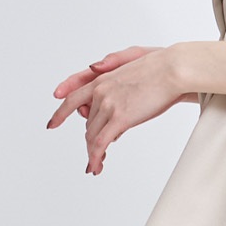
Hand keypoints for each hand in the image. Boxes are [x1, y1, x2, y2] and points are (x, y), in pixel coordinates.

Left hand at [46, 46, 194, 175]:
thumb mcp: (130, 59)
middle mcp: (100, 90)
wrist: (173, 69)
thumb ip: (111, 66)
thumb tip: (94, 69)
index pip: (73, 98)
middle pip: (87, 122)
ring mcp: (108, 104)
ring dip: (93, 153)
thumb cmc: (159, 65)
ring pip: (92, 135)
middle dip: (89, 141)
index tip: (52, 124)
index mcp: (102, 78)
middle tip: (94, 157)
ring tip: (97, 165)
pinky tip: (96, 166)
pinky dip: (96, 157)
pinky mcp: (120, 118)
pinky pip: (100, 142)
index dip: (60, 113)